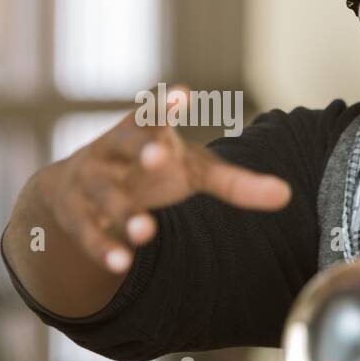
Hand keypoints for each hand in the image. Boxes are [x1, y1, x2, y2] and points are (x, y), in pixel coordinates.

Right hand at [40, 84, 291, 273]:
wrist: (73, 190)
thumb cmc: (149, 173)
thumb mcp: (190, 172)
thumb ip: (234, 183)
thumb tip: (286, 195)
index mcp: (143, 130)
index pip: (153, 112)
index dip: (165, 105)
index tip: (181, 95)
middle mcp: (112, 151)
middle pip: (123, 143)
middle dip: (140, 147)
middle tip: (158, 154)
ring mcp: (88, 181)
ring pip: (103, 193)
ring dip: (123, 211)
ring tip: (147, 231)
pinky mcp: (74, 215)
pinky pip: (87, 232)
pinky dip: (104, 248)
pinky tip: (122, 264)